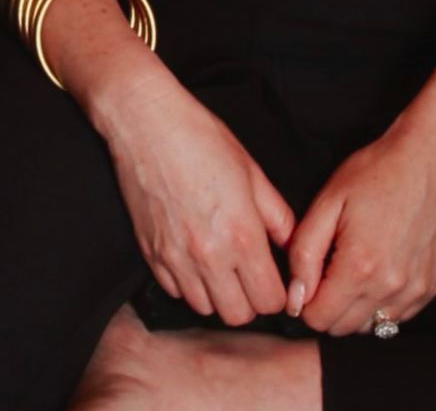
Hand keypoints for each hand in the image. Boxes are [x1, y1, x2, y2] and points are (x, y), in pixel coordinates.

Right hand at [99, 68, 294, 324]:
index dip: (277, 291)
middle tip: (247, 273)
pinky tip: (190, 255)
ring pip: (204, 307)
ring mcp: (175, 256)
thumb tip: (291, 246)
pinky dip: (185, 282)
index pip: (271, 300)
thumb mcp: (252, 171)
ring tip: (218, 265)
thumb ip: (278, 216)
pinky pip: (173, 290)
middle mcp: (209, 254)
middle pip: (238, 315)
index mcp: (242, 235)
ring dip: (216, 293)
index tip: (272, 275)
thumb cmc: (199, 136)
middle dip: (249, 299)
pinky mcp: (149, 250)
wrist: (144, 120)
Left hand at [288, 113, 435, 335]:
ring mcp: (415, 291)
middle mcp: (391, 288)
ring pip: (371, 326)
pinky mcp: (431, 287)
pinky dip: (379, 304)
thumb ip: (305, 252)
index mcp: (360, 267)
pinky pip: (397, 316)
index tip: (303, 277)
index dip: (303, 301)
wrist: (428, 161)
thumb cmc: (374, 173)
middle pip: (343, 328)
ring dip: (352, 307)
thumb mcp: (327, 202)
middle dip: (324, 306)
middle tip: (322, 270)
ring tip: (347, 268)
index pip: (319, 318)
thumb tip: (295, 294)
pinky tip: (373, 272)